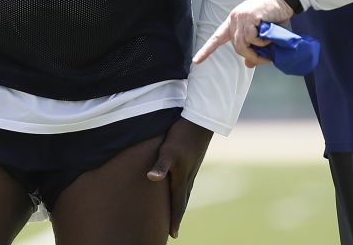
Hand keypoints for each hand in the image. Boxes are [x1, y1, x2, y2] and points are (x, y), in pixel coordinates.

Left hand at [146, 118, 214, 238]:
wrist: (201, 120)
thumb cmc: (182, 136)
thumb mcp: (168, 151)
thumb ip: (160, 166)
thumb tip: (151, 178)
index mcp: (182, 178)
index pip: (177, 205)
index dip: (174, 220)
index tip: (173, 235)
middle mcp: (189, 177)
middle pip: (183, 202)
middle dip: (178, 216)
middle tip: (174, 230)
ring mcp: (192, 169)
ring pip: (186, 192)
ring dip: (181, 204)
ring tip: (177, 212)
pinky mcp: (193, 160)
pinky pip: (188, 182)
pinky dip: (183, 191)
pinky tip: (181, 187)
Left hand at [192, 0, 295, 66]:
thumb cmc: (274, 16)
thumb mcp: (263, 35)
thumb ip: (255, 49)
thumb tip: (248, 64)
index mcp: (234, 22)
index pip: (217, 37)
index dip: (206, 50)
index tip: (196, 61)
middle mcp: (234, 19)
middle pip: (237, 46)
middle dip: (252, 55)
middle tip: (265, 58)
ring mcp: (241, 17)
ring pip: (243, 43)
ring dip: (258, 50)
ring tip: (269, 45)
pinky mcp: (249, 16)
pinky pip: (252, 38)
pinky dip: (262, 41)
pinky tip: (269, 34)